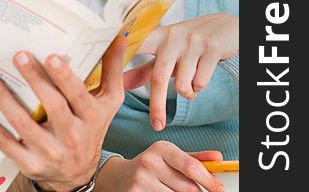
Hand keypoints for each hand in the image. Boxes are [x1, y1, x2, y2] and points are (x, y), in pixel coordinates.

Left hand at [0, 36, 126, 191]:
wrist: (78, 173)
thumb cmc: (92, 126)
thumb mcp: (108, 100)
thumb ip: (113, 67)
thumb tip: (119, 35)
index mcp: (91, 116)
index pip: (78, 95)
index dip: (64, 77)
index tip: (51, 57)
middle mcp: (72, 135)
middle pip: (52, 106)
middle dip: (35, 80)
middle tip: (18, 55)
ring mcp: (48, 151)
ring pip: (22, 123)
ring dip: (2, 97)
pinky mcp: (28, 162)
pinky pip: (3, 141)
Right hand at [95, 141, 224, 191]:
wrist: (119, 177)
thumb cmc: (150, 165)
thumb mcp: (170, 156)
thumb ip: (194, 157)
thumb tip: (218, 158)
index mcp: (161, 148)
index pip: (191, 166)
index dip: (209, 180)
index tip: (219, 188)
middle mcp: (150, 163)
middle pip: (188, 188)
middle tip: (196, 191)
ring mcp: (141, 182)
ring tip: (174, 190)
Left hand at [123, 13, 238, 130]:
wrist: (226, 27)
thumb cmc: (188, 42)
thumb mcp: (165, 52)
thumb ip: (143, 69)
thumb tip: (118, 84)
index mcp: (157, 36)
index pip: (134, 47)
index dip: (120, 55)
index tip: (107, 73)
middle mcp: (172, 37)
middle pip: (158, 77)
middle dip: (156, 105)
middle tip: (156, 125)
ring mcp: (192, 42)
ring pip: (183, 84)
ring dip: (186, 93)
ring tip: (190, 84)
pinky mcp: (211, 49)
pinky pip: (200, 82)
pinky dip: (199, 88)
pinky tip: (201, 76)